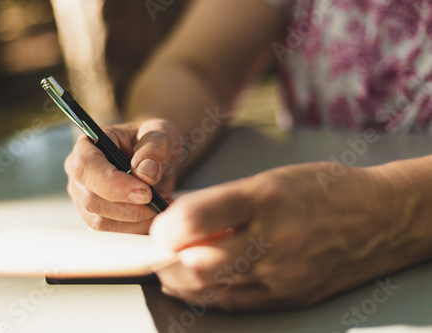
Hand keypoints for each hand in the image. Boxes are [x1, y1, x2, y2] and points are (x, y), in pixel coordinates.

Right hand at [64, 119, 180, 233]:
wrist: (156, 160)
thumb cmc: (154, 142)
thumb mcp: (162, 133)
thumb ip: (155, 146)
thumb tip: (144, 173)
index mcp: (88, 145)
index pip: (85, 167)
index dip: (113, 184)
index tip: (145, 192)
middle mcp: (79, 174)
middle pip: (92, 200)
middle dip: (130, 207)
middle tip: (162, 199)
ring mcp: (84, 199)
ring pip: (101, 222)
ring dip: (136, 220)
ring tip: (162, 203)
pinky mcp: (96, 218)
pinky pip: (111, 233)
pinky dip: (136, 229)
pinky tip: (154, 214)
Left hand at [151, 162, 405, 310]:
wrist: (380, 219)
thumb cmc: (324, 190)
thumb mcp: (272, 179)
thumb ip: (225, 202)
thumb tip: (180, 219)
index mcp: (267, 198)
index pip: (200, 216)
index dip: (168, 226)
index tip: (158, 227)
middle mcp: (274, 238)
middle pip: (200, 263)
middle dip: (166, 259)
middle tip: (157, 250)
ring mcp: (283, 274)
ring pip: (213, 287)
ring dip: (180, 279)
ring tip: (169, 266)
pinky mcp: (289, 297)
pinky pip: (236, 302)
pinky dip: (206, 295)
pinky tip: (191, 285)